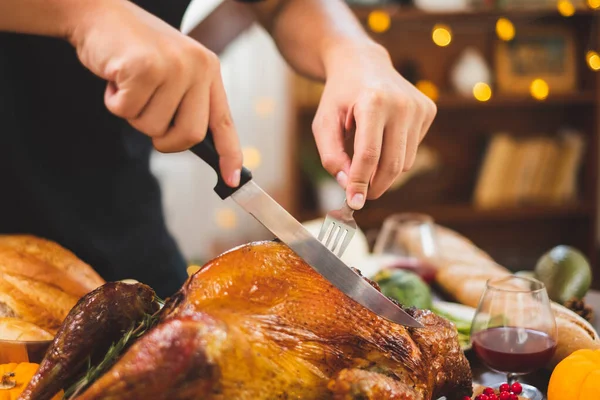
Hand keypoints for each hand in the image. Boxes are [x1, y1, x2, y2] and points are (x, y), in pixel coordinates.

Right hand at [68, 0, 241, 185]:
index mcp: (208, 70)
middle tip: (147, 116)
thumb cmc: (136, 51)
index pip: (224, 121)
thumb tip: (197, 145)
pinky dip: (114, 102)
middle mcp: (197, 67)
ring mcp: (172, 66)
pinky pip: (127, 111)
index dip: (230, 154)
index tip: (232, 180)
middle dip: (164, 139)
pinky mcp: (144, 67)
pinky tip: (116, 77)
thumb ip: (188, 103)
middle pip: (190, 135)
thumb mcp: (173, 72)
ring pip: (153, 127)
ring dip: (133, 114)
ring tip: (130, 84)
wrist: (100, 14)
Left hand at [312, 42, 436, 209]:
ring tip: (366, 156)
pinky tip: (383, 136)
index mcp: (373, 102)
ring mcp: (419, 107)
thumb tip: (349, 185)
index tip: (354, 203)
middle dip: (375, 186)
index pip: (370, 155)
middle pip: (392, 164)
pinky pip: (412, 150)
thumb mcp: (323, 124)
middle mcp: (401, 103)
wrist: (362, 62)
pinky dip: (395, 154)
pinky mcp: (428, 111)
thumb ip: (332, 156)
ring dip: (384, 171)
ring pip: (405, 162)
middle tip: (360, 195)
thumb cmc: (339, 96)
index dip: (361, 183)